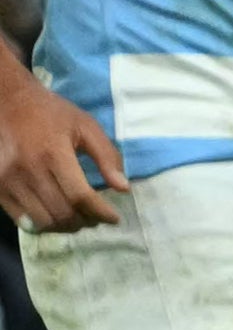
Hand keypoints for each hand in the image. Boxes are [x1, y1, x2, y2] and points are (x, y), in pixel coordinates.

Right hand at [0, 70, 124, 230]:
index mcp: (53, 153)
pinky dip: (43, 225)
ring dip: (65, 227)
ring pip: (42, 221)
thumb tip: (123, 188)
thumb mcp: (86, 126)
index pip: (80, 196)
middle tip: (96, 218)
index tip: (114, 218)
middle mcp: (28, 170)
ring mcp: (9, 180)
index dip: (101, 212)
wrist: (7, 102)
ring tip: (79, 219)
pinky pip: (21, 219)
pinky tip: (55, 217)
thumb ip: (107, 156)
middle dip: (85, 221)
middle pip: (62, 213)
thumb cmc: (50, 113)